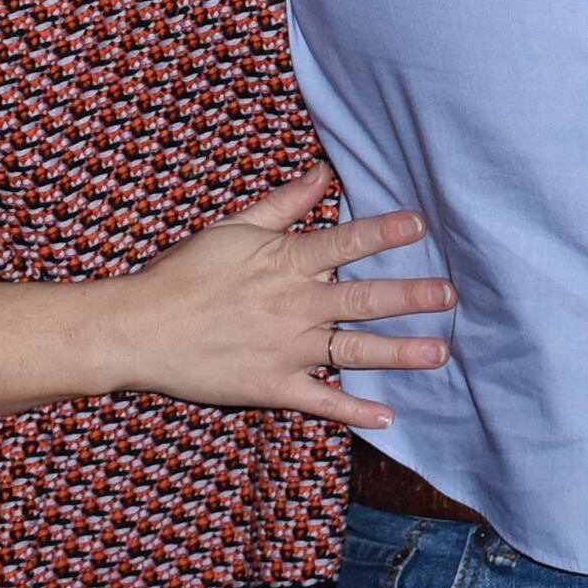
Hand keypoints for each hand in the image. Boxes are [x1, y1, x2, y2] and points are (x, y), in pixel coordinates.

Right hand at [99, 162, 453, 426]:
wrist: (135, 330)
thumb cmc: (182, 274)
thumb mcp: (232, 229)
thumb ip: (283, 204)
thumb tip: (323, 171)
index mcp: (285, 262)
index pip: (345, 242)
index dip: (384, 232)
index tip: (420, 224)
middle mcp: (293, 305)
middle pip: (364, 299)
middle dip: (411, 296)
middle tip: (452, 295)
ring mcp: (285, 348)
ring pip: (354, 350)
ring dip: (401, 353)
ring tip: (441, 353)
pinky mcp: (271, 385)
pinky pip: (321, 400)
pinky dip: (354, 411)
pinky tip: (388, 416)